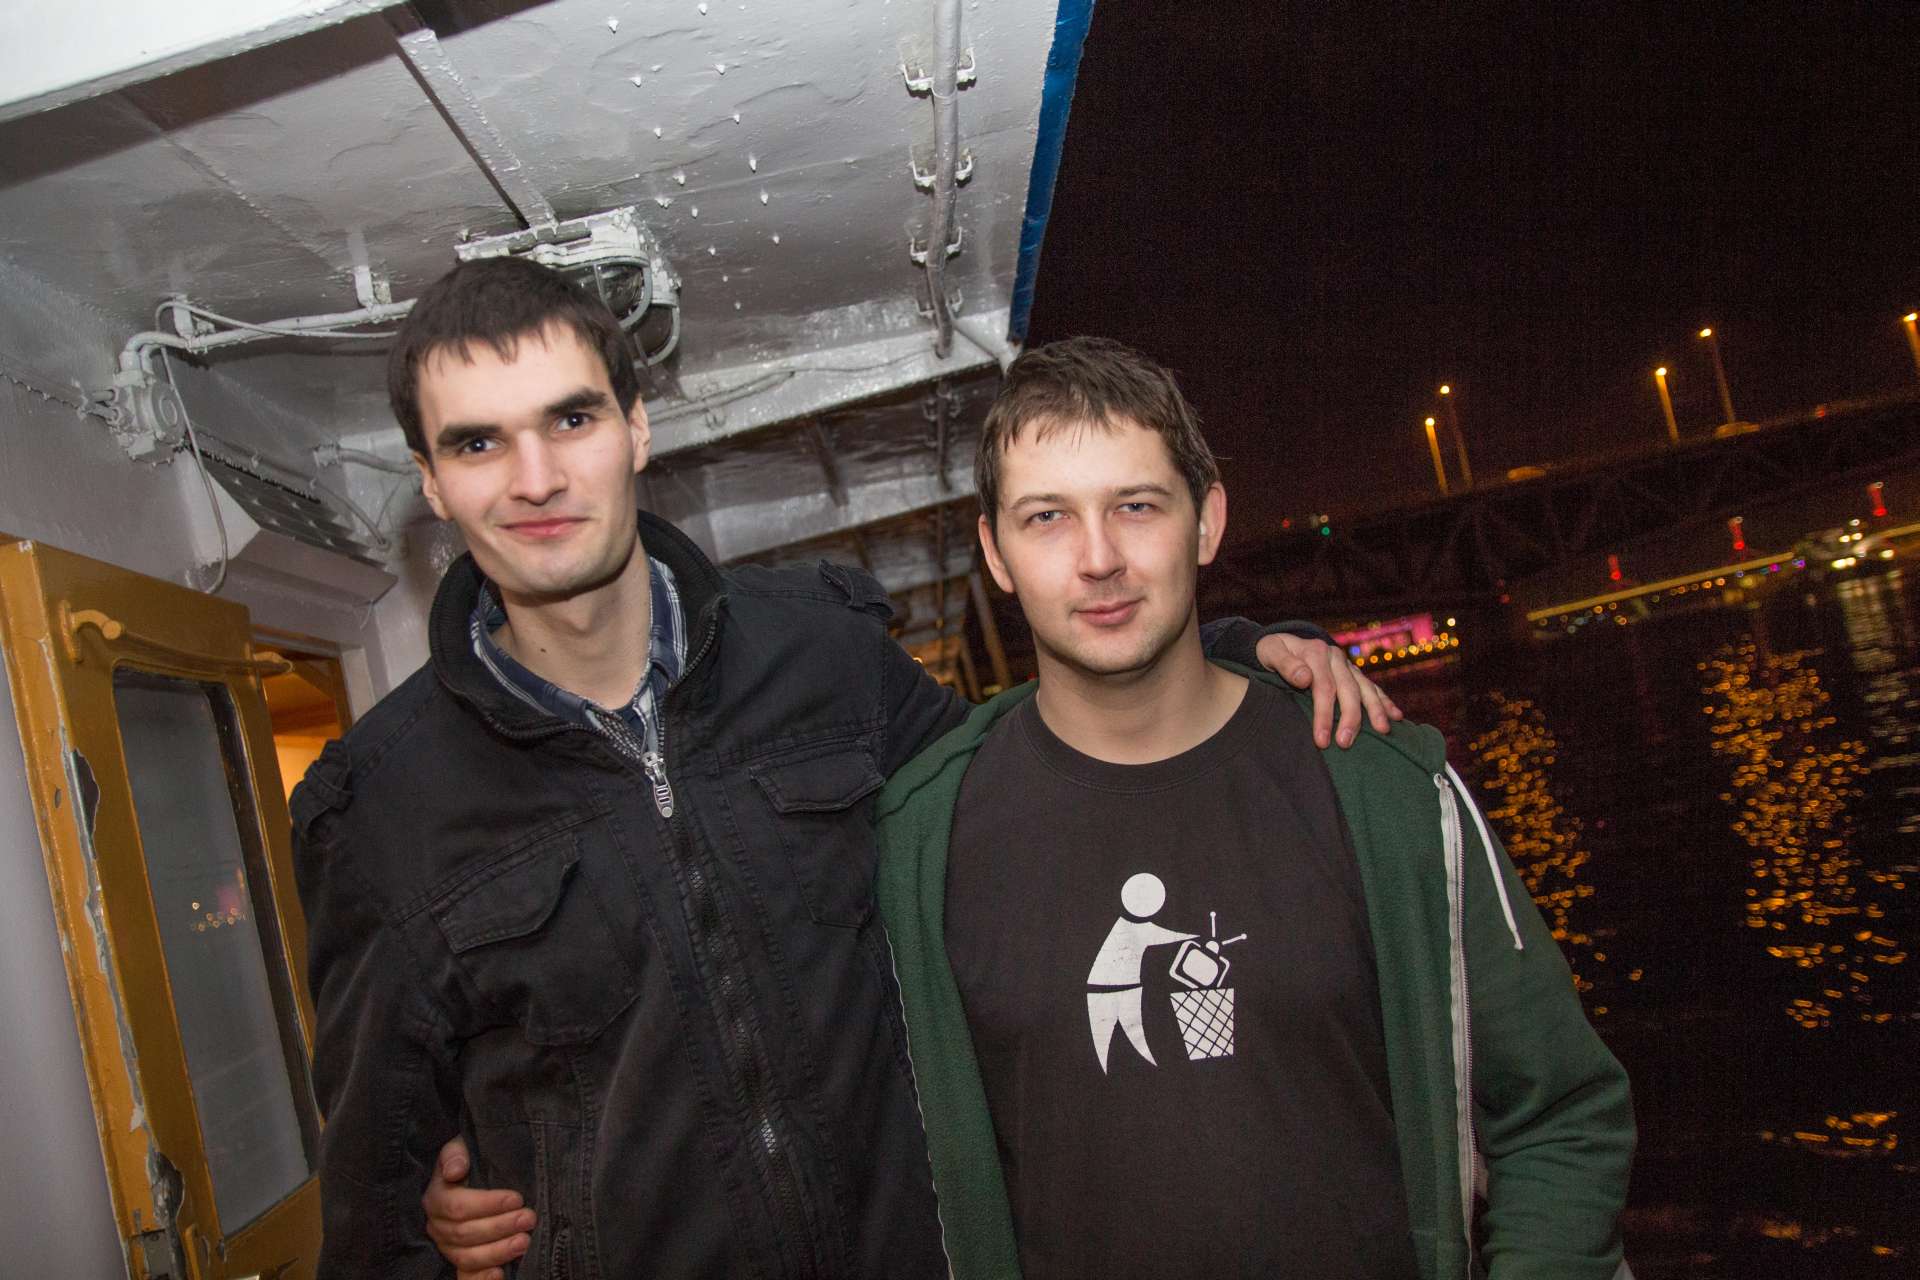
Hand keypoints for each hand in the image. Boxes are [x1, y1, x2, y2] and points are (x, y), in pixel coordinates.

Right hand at [423, 1136, 535, 1279]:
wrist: (474, 1176)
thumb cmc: (471, 1160)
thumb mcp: (462, 1147)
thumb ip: (455, 1153)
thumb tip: (455, 1170)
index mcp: (436, 1198)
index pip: (458, 1207)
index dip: (488, 1204)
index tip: (517, 1198)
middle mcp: (437, 1226)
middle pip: (465, 1234)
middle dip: (500, 1227)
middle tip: (529, 1218)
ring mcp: (448, 1247)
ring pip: (467, 1257)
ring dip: (497, 1252)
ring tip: (524, 1242)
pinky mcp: (461, 1260)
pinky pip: (466, 1276)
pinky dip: (482, 1278)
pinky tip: (500, 1274)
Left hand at [1255, 632, 1402, 747]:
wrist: (1281, 642)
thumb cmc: (1272, 652)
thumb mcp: (1270, 651)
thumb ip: (1285, 664)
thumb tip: (1304, 678)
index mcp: (1316, 653)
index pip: (1323, 688)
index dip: (1324, 715)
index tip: (1322, 740)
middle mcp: (1335, 657)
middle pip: (1347, 690)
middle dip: (1350, 718)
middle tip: (1346, 743)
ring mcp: (1347, 664)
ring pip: (1365, 688)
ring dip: (1375, 710)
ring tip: (1382, 731)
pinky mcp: (1353, 672)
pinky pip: (1372, 687)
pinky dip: (1385, 701)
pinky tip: (1396, 716)